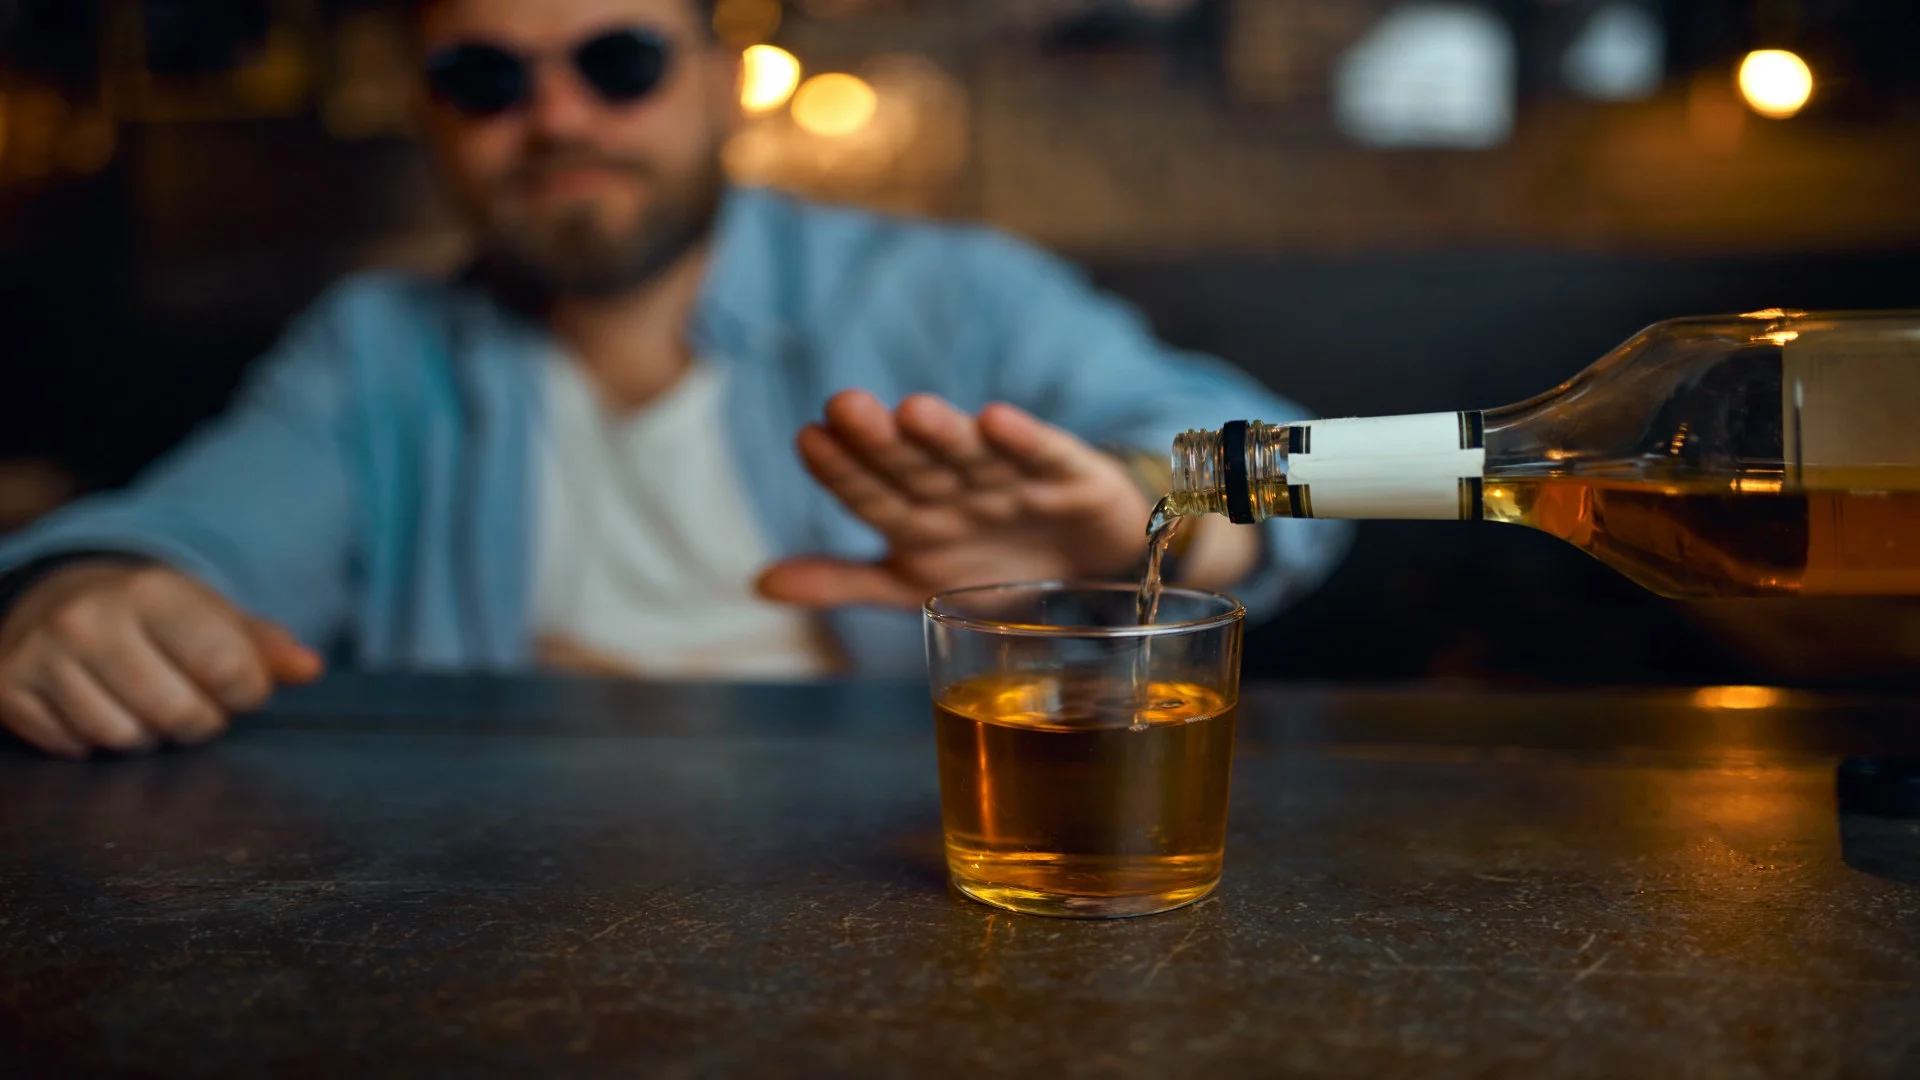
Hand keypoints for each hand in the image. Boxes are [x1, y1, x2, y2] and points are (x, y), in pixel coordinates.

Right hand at [0, 563, 323, 758]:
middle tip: (195, 704)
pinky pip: (73, 747)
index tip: (239, 687)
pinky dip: (96, 740)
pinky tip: (101, 706)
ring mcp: (43, 653)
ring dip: (148, 735)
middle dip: (200, 721)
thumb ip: (265, 643)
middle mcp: (90, 617)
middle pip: (176, 712)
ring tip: (148, 704)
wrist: (59, 595)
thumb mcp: (213, 614)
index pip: (226, 666)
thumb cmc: (156, 616)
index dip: (246, 692)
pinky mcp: (9, 688)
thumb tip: (309, 668)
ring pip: (123, 737)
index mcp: (153, 590)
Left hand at [757, 391, 1156, 609]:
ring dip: (944, 434)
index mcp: (914, 515)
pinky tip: (997, 419)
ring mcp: (1011, 481)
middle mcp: (956, 488)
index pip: (867, 491)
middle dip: (879, 439)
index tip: (809, 439)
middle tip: (844, 405)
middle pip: (912, 464)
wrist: (1091, 566)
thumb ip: (843, 581)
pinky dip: (1024, 440)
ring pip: (971, 455)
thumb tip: (759, 582)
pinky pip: (1043, 456)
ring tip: (912, 411)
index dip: (840, 470)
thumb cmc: (991, 567)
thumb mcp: (914, 584)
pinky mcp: (1069, 477)